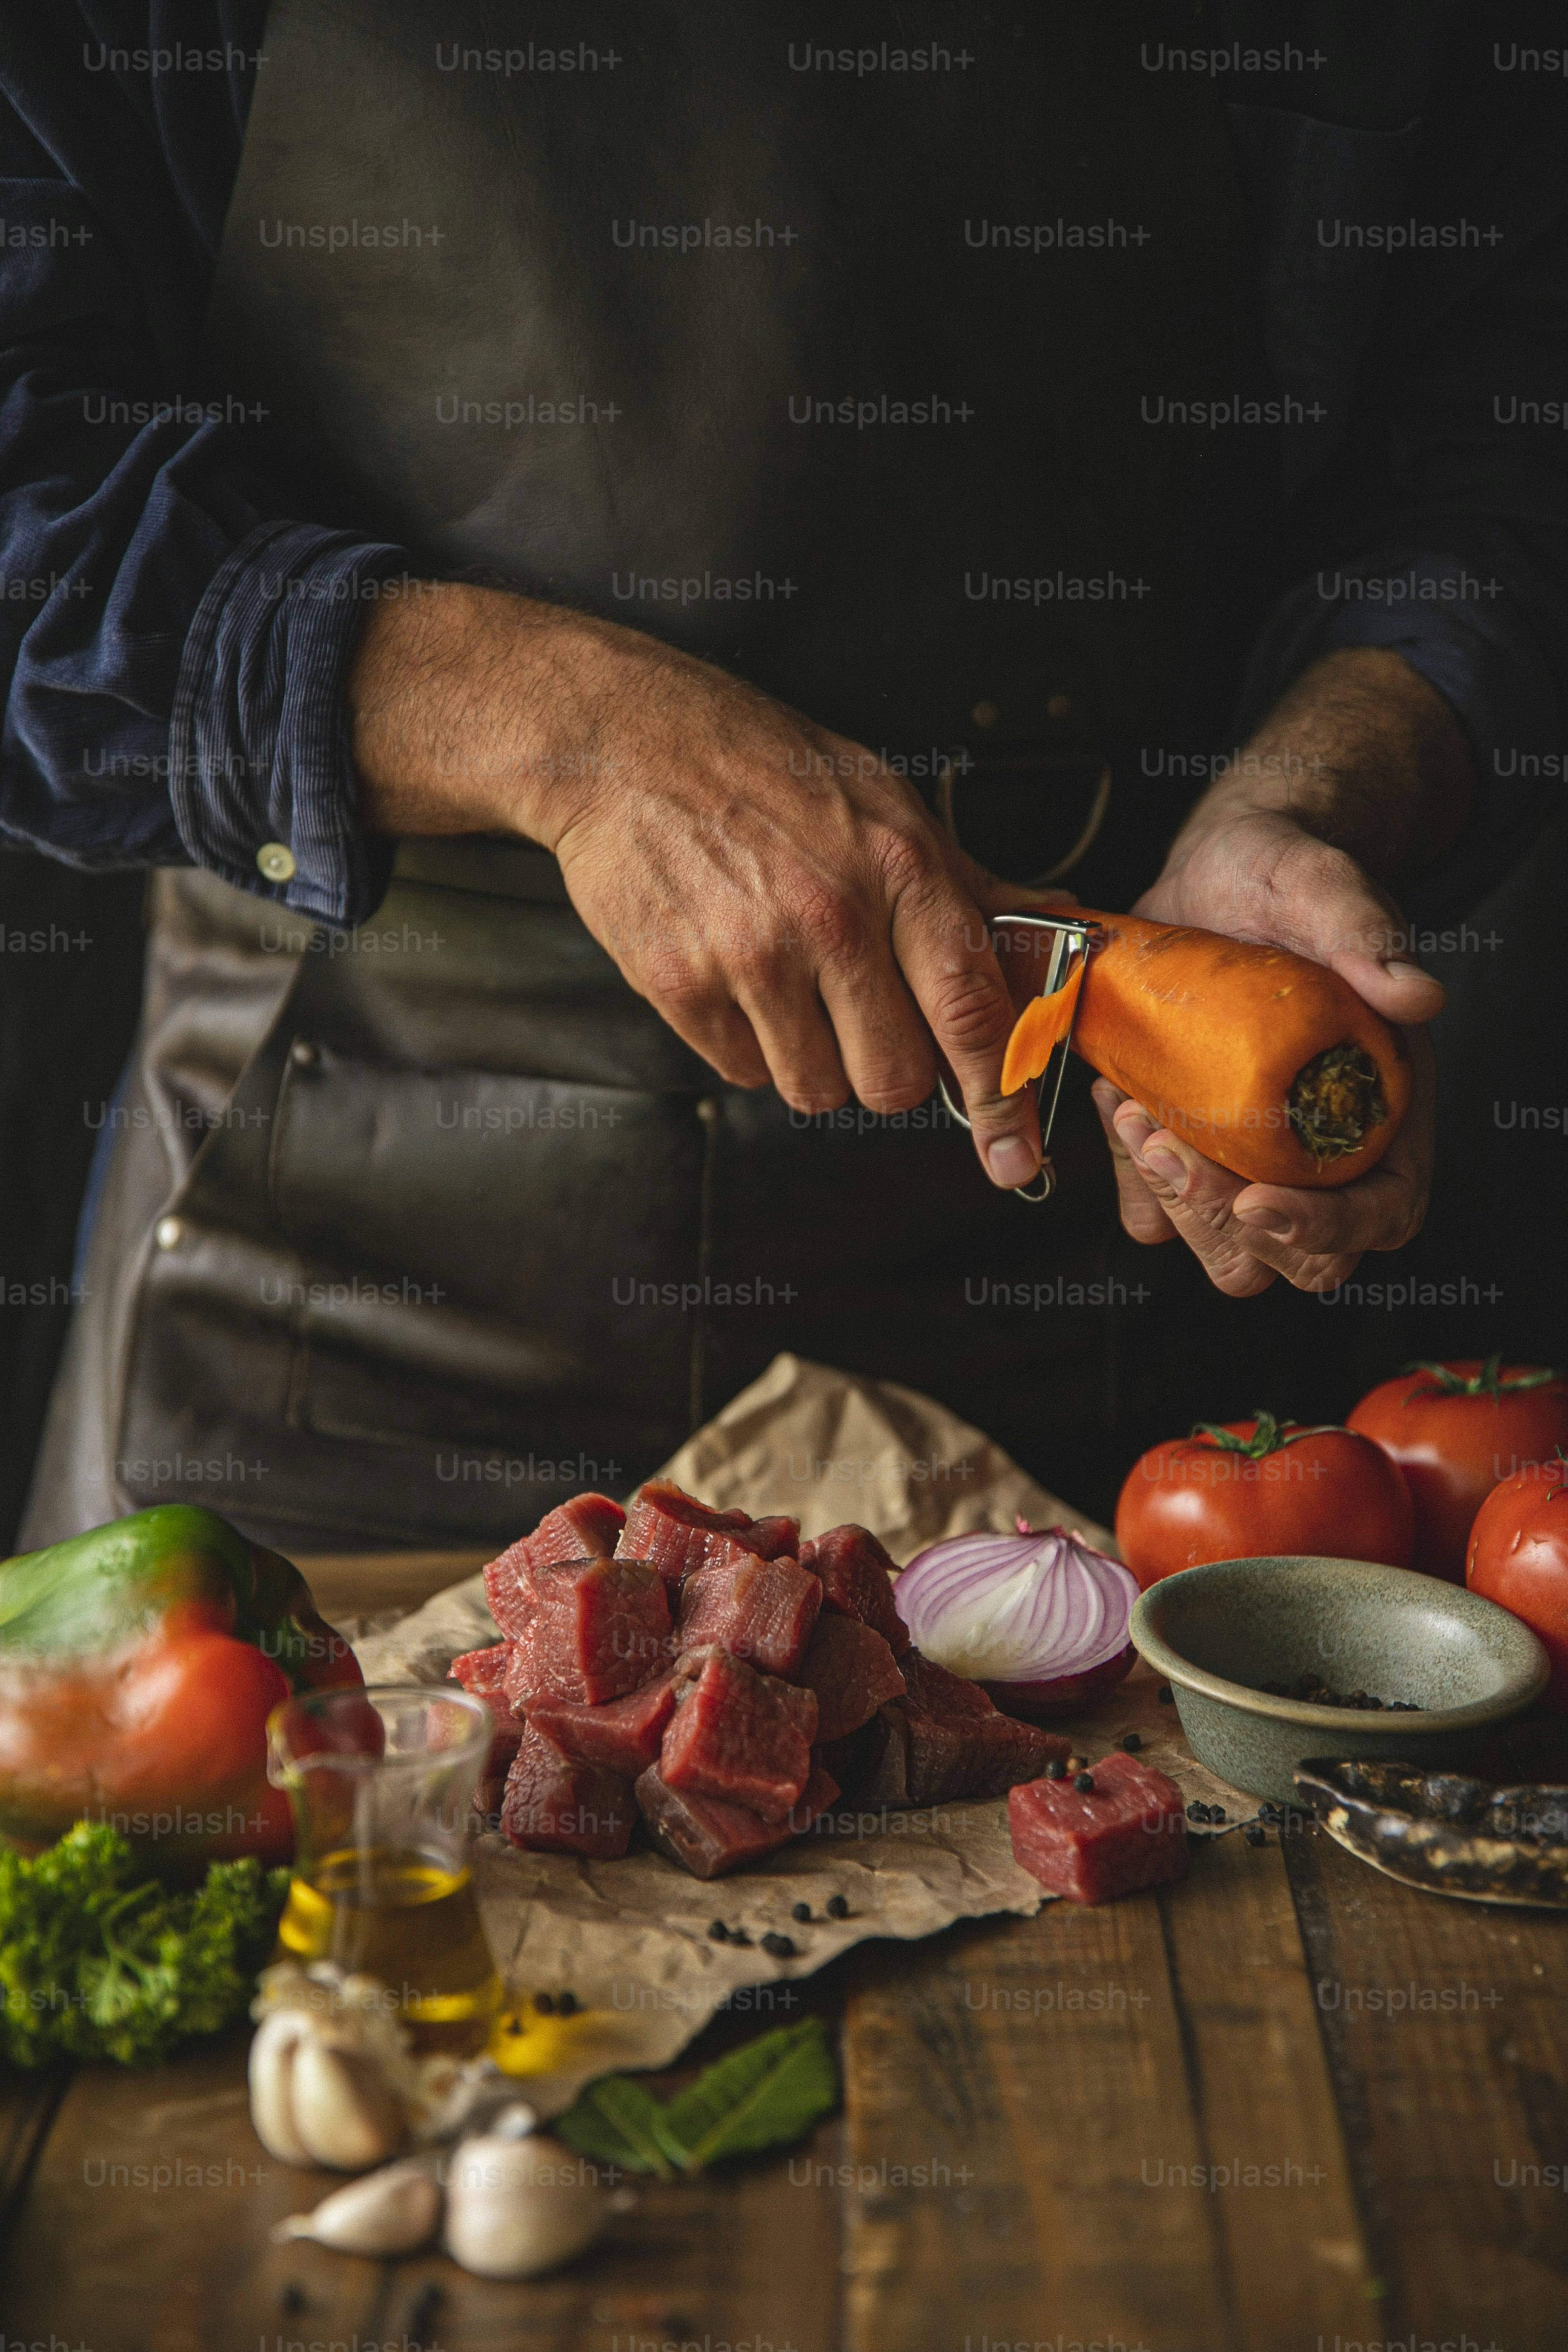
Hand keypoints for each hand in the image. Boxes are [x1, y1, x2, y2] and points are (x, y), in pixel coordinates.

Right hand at [349, 584, 1044, 1185]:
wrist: (627, 744)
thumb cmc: (762, 766)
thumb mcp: (885, 802)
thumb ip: (968, 884)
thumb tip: (1055, 931)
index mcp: (898, 870)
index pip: (971, 1012)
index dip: (1000, 1099)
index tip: (1014, 1155)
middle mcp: (831, 919)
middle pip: (893, 1079)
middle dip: (890, 1072)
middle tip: (868, 1024)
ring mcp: (751, 957)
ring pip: (816, 1089)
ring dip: (814, 1061)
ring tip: (793, 989)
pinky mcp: (681, 985)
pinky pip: (742, 1070)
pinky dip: (747, 1043)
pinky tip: (738, 977)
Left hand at [1094, 649, 1469, 1296]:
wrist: (1211, 877)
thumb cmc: (1278, 878)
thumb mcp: (1317, 883)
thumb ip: (1365, 932)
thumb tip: (1417, 994)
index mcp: (1384, 1103)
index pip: (1383, 1210)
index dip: (1327, 1227)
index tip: (1257, 1202)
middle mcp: (1324, 1146)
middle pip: (1300, 1259)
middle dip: (1225, 1220)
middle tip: (1166, 1143)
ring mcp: (1254, 1157)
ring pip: (1222, 1252)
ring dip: (1169, 1201)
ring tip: (1132, 1111)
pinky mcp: (1190, 1149)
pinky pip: (1156, 1213)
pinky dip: (1130, 1179)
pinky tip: (1120, 1101)